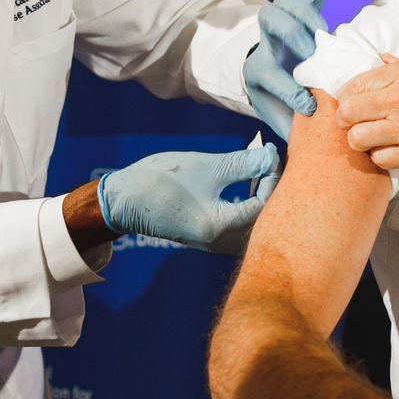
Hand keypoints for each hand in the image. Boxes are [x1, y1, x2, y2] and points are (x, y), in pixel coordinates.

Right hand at [98, 144, 280, 252]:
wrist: (123, 201)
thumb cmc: (161, 180)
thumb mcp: (206, 167)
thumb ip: (243, 163)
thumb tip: (273, 157)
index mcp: (219, 228)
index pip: (265, 205)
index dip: (273, 177)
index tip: (271, 153)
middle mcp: (220, 243)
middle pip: (265, 220)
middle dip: (274, 189)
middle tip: (274, 162)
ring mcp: (216, 244)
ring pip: (255, 225)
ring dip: (263, 198)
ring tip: (264, 170)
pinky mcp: (210, 239)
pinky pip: (242, 227)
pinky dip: (251, 206)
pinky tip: (249, 185)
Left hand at [245, 0, 336, 139]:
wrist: (261, 82)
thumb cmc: (276, 106)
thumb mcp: (275, 120)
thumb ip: (292, 130)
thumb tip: (309, 153)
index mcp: (258, 72)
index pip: (270, 75)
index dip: (290, 92)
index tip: (309, 108)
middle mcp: (267, 46)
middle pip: (271, 24)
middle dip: (293, 36)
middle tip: (312, 53)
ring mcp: (281, 29)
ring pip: (285, 6)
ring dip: (306, 14)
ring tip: (323, 30)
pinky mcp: (297, 18)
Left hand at [334, 55, 398, 169]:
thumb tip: (382, 59)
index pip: (357, 83)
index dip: (347, 93)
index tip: (350, 98)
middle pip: (348, 111)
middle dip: (347, 116)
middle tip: (355, 119)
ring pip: (358, 138)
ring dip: (361, 138)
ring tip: (373, 135)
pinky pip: (379, 158)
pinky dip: (381, 155)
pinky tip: (392, 147)